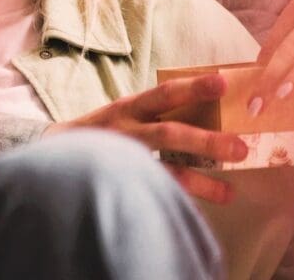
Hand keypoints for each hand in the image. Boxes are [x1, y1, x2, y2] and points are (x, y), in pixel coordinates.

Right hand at [43, 74, 246, 203]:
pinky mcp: (118, 182)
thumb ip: (155, 112)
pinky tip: (195, 212)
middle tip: (241, 147)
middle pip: (169, 133)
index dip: (194, 87)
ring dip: (199, 181)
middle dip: (207, 141)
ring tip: (228, 192)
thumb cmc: (101, 131)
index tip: (224, 82)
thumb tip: (207, 114)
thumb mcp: (124, 113)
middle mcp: (126, 131)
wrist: (52, 152)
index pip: (165, 93)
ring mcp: (122, 158)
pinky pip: (151, 193)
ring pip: (164, 171)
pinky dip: (174, 202)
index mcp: (129, 107)